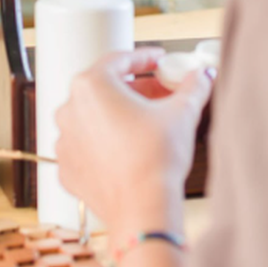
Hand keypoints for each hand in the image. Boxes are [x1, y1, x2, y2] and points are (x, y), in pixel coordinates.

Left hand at [54, 48, 214, 237]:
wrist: (142, 209)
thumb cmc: (155, 160)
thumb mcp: (182, 112)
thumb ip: (193, 86)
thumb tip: (202, 75)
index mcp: (92, 86)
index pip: (120, 59)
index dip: (145, 58)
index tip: (159, 60)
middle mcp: (71, 109)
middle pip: (107, 88)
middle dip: (137, 89)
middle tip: (161, 94)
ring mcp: (65, 140)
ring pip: (95, 116)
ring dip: (120, 115)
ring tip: (149, 123)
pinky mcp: (68, 167)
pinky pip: (88, 145)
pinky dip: (107, 142)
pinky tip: (130, 148)